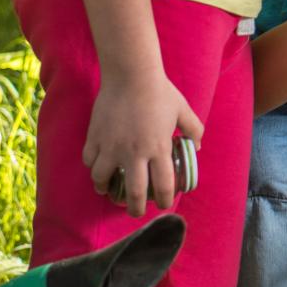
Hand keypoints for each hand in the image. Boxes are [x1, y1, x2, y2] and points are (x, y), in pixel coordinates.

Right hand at [83, 68, 201, 217]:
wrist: (131, 74)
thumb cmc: (160, 92)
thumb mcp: (183, 110)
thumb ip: (194, 130)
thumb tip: (197, 147)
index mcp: (159, 148)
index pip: (163, 185)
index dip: (164, 200)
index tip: (163, 205)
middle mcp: (134, 153)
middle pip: (133, 193)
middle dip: (134, 209)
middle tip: (134, 211)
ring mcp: (111, 146)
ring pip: (102, 180)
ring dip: (106, 189)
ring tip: (109, 190)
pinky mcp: (94, 138)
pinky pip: (89, 161)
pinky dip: (93, 167)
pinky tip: (98, 167)